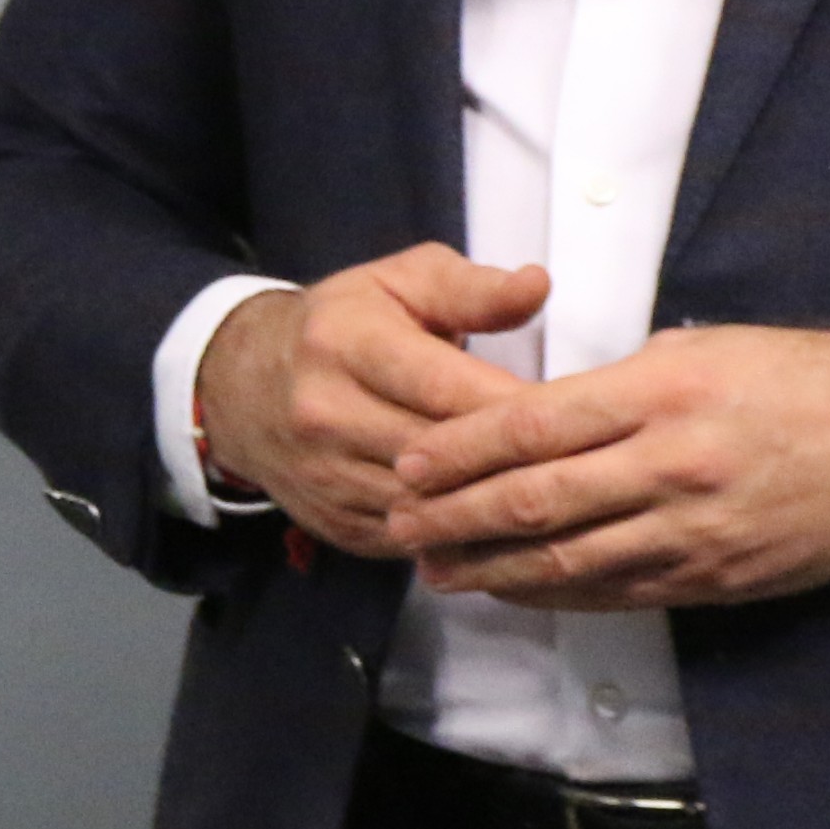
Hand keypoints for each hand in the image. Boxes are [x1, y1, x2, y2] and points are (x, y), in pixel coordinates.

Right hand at [190, 245, 548, 555]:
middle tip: (587, 465)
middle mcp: (327, 414)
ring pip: (431, 510)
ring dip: (496, 512)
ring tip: (559, 504)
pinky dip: (467, 541)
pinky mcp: (337, 525)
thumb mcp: (399, 283)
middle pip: (442, 455)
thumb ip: (471, 288)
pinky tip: (512, 531)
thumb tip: (537, 285)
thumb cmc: (342, 326)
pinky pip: (417, 544)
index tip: (578, 416)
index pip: (446, 388)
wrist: (242, 386)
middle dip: (518, 465)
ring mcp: (327, 477)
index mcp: (347, 344)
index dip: (517, 408)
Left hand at [383, 325, 829, 610]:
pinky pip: (622, 591)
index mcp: (659, 393)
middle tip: (400, 527)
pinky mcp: (718, 575)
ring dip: (495, 569)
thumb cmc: (794, 378)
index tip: (409, 462)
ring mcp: (695, 529)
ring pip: (572, 560)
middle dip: (457, 517)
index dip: (460, 450)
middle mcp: (670, 464)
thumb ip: (617, 382)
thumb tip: (538, 413)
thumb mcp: (700, 349)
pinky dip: (560, 594)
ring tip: (439, 571)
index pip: (533, 425)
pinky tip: (517, 591)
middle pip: (539, 499)